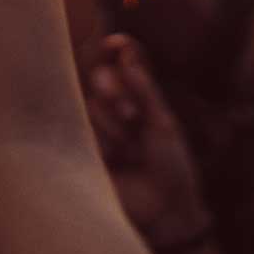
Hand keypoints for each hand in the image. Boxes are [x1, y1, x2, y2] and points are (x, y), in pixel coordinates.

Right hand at [80, 35, 210, 249]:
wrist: (165, 210)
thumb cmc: (171, 167)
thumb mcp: (162, 122)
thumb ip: (143, 87)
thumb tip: (126, 50)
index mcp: (137, 100)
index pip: (119, 65)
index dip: (115, 50)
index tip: (117, 43)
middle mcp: (114, 111)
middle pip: (100, 77)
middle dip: (114, 89)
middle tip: (133, 115)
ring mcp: (97, 130)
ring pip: (92, 103)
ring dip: (114, 122)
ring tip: (132, 148)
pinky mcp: (82, 149)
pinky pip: (83, 127)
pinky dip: (104, 139)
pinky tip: (117, 158)